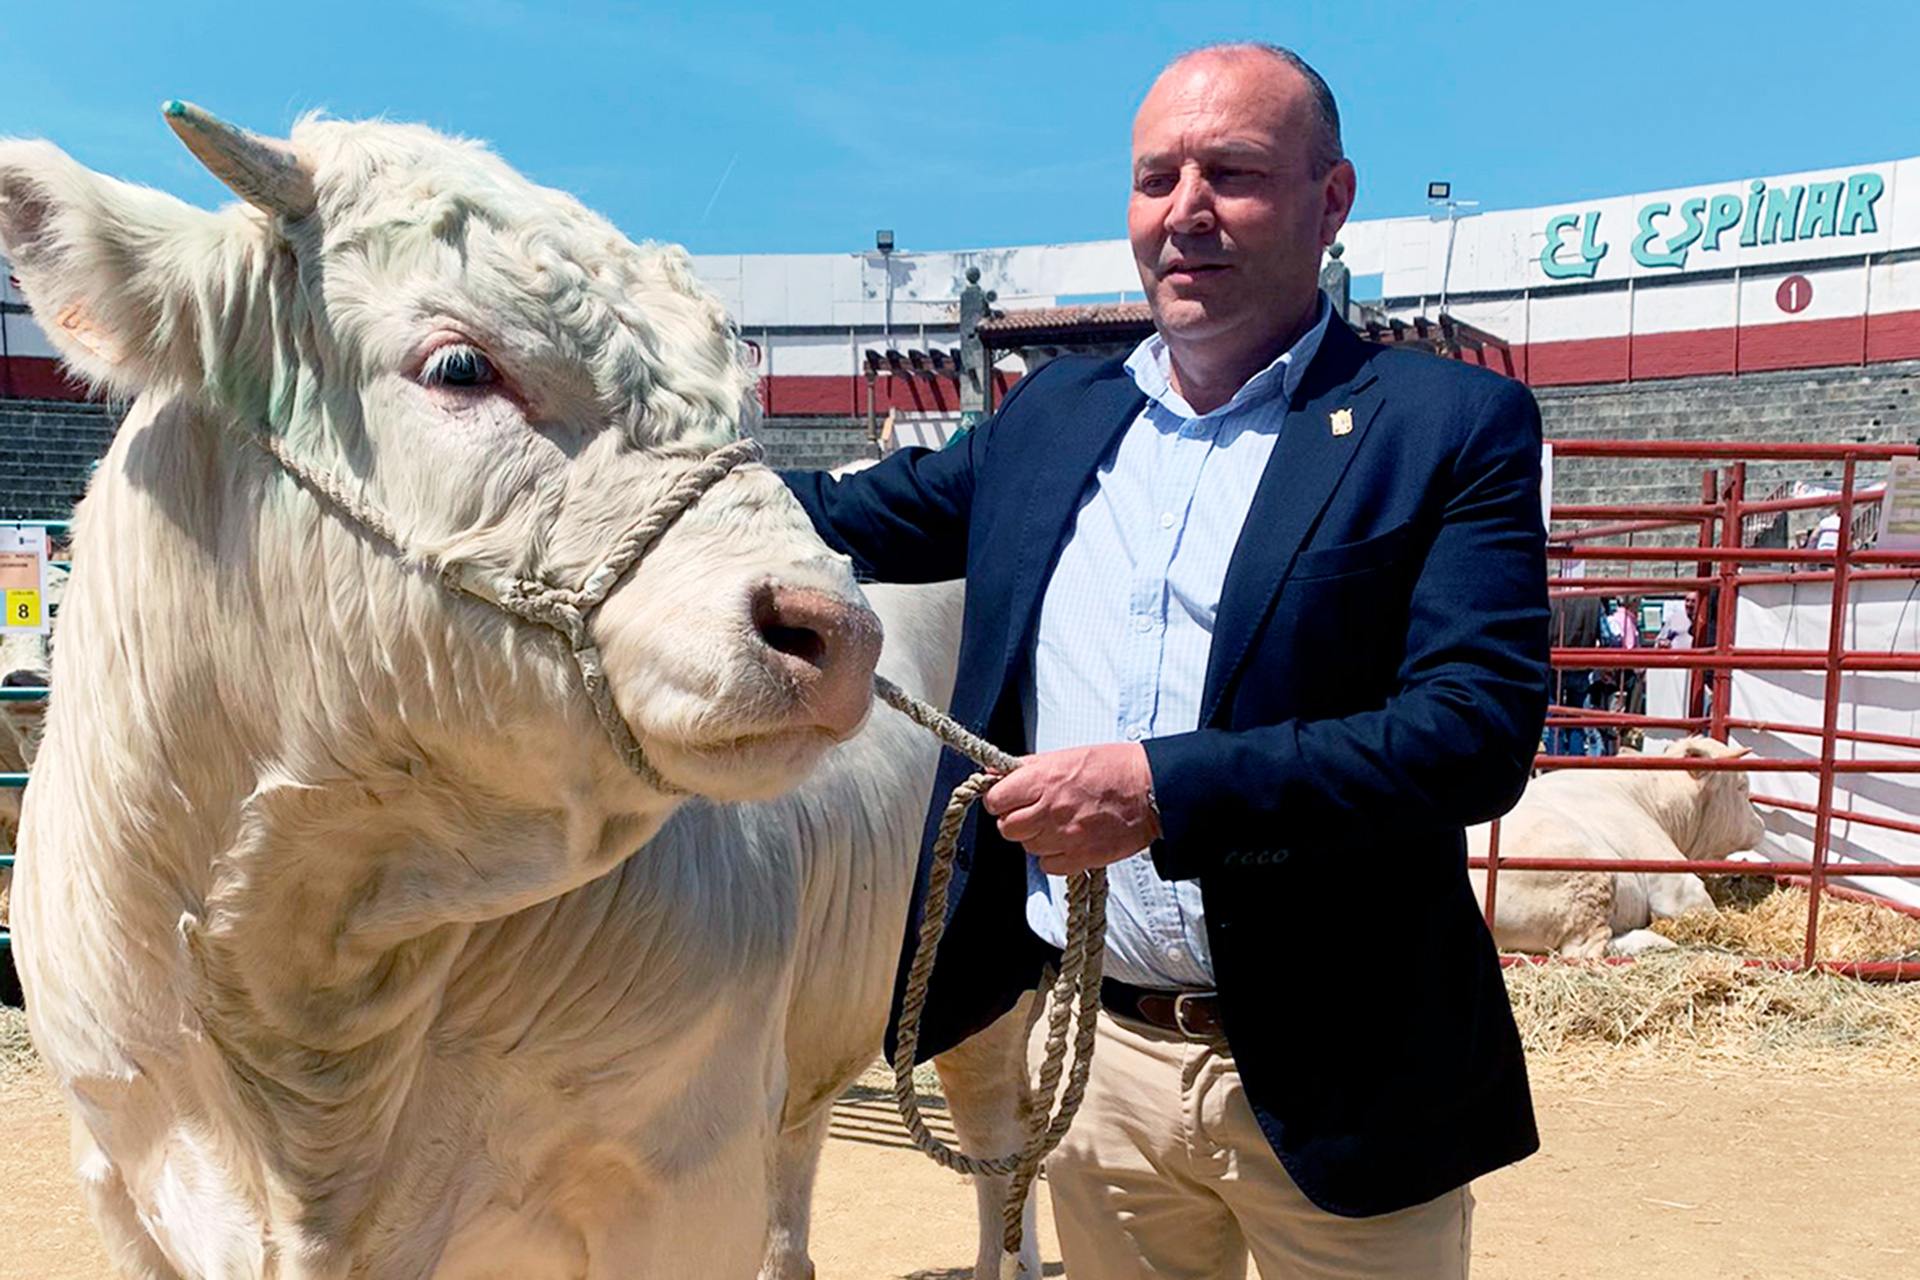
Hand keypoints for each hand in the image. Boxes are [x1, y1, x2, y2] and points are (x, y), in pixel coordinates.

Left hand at [982, 742, 1161, 876]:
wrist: (1152, 790)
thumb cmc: (1111, 768)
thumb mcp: (1066, 756)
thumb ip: (1028, 767)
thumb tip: (994, 773)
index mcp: (1044, 779)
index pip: (996, 799)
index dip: (999, 799)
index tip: (1008, 799)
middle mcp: (1050, 809)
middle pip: (1007, 827)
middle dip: (1015, 820)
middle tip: (1033, 812)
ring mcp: (1065, 836)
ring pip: (1027, 847)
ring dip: (1036, 838)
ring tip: (1057, 824)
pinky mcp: (1081, 857)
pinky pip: (1047, 865)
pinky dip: (1053, 857)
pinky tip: (1067, 841)